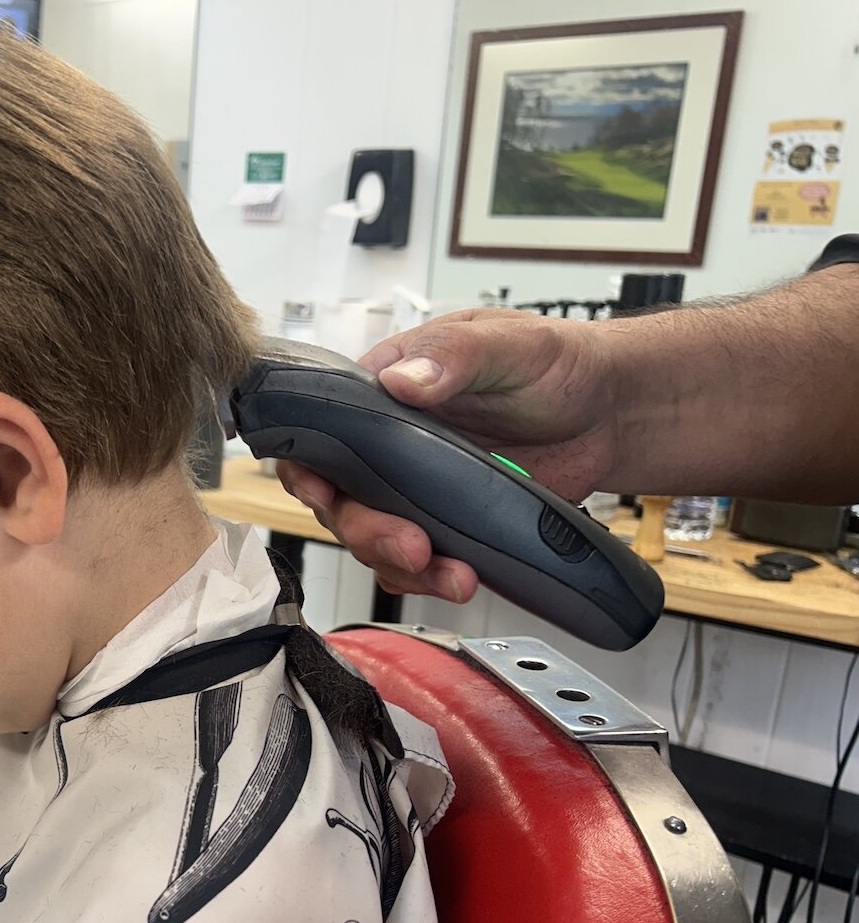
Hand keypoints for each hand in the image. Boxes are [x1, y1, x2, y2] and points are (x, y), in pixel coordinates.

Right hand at [276, 310, 620, 602]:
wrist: (612, 413)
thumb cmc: (558, 363)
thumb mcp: (508, 345)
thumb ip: (454, 357)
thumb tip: (403, 379)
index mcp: (387, 391)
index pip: (321, 431)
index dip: (309, 469)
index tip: (323, 495)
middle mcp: (390, 444)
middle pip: (342, 500)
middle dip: (369, 532)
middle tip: (411, 545)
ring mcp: (416, 488)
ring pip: (376, 538)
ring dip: (404, 565)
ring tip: (451, 574)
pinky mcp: (448, 522)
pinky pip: (419, 561)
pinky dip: (432, 578)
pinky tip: (462, 577)